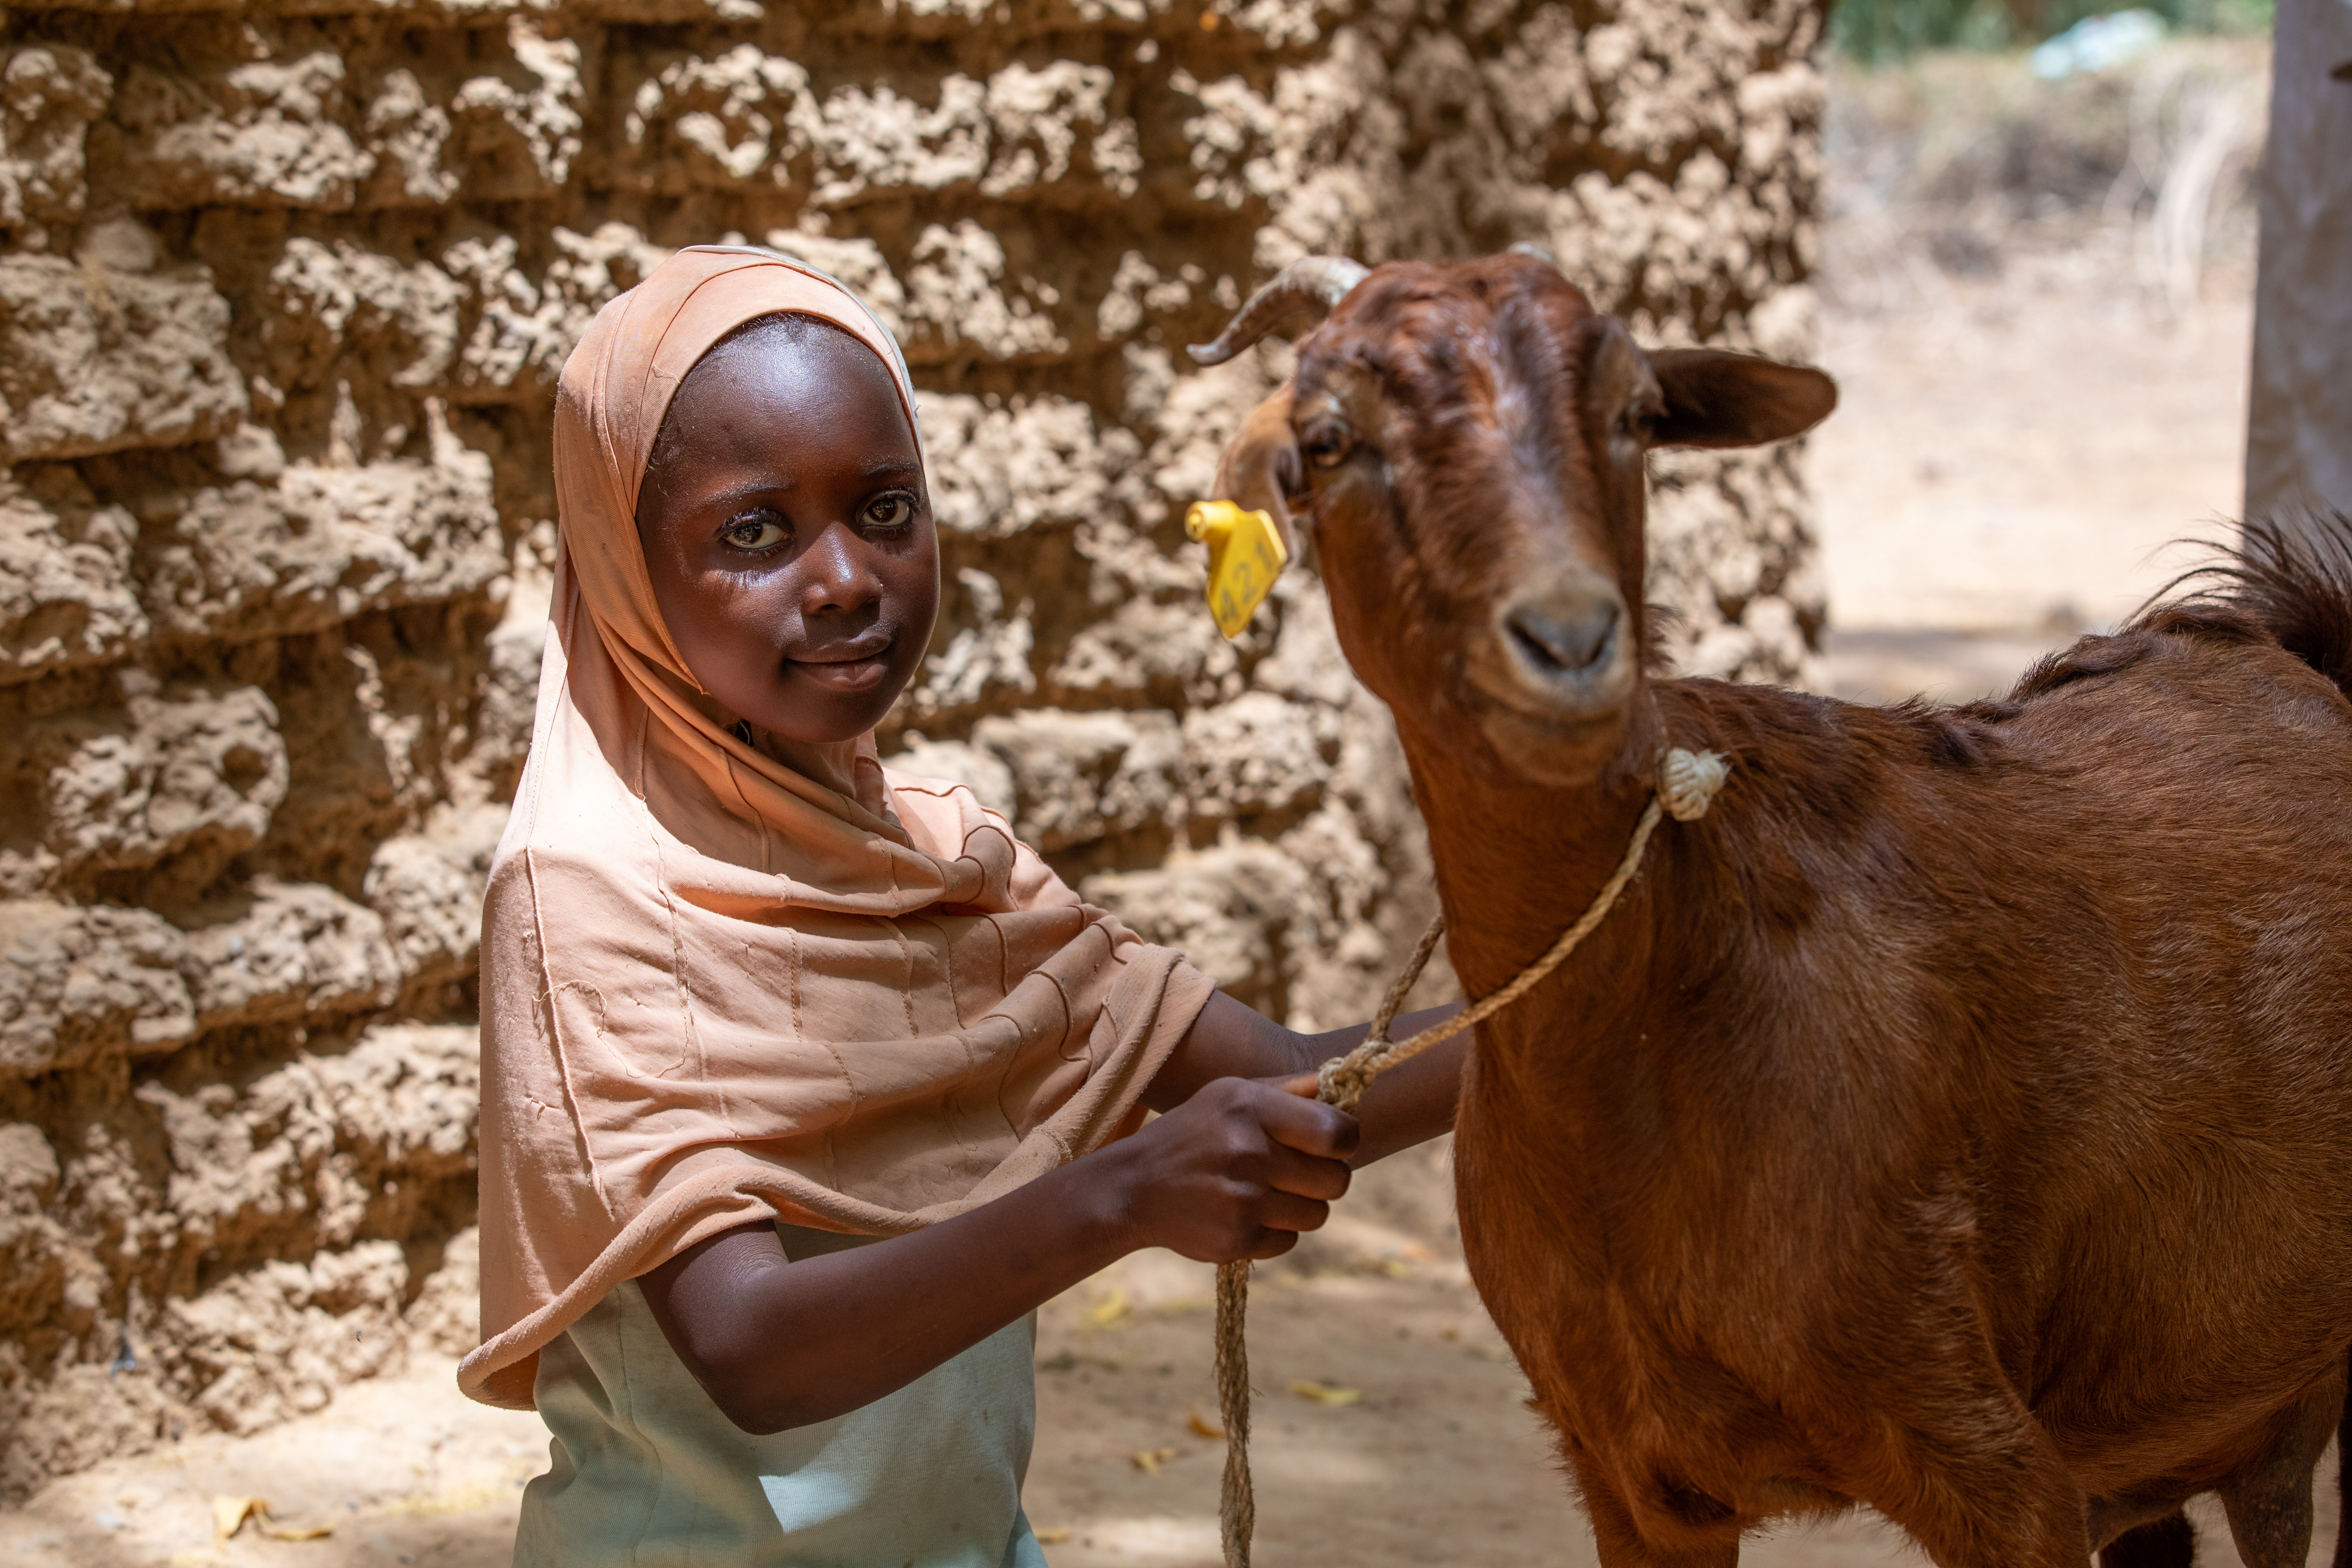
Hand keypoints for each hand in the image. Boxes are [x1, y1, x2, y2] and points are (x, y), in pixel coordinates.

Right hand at [1102, 1073, 1357, 1262]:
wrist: (1134, 1187)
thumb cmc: (1194, 1133)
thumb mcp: (1231, 1093)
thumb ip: (1291, 1089)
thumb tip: (1344, 1080)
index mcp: (1251, 1106)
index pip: (1338, 1133)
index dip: (1345, 1140)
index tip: (1330, 1144)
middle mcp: (1248, 1151)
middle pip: (1337, 1179)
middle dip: (1325, 1177)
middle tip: (1295, 1171)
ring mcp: (1242, 1199)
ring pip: (1318, 1214)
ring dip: (1300, 1206)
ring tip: (1266, 1192)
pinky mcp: (1236, 1239)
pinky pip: (1289, 1241)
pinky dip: (1274, 1231)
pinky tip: (1244, 1213)